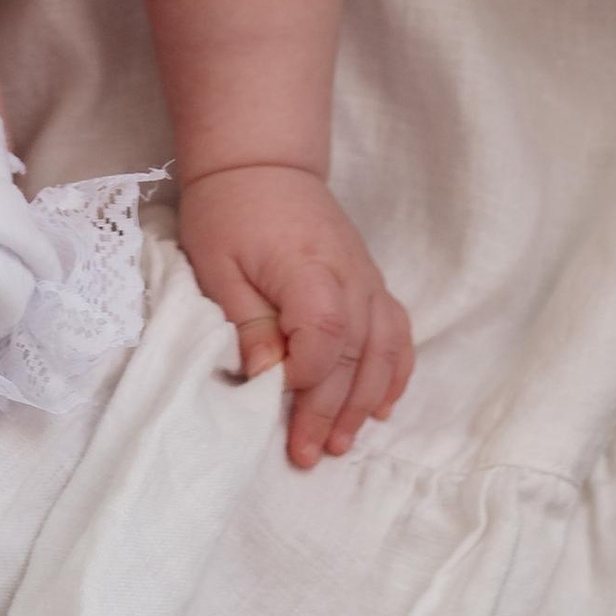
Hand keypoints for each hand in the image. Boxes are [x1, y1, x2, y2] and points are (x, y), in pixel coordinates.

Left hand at [177, 163, 412, 467]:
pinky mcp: (371, 280)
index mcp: (309, 268)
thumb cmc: (230, 212)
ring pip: (383, 348)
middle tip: (307, 455)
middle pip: (356, 352)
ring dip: (364, 400)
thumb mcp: (218, 266)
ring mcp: (367, 278)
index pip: (326, 334)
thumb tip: (266, 379)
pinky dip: (394, 371)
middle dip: (332, 410)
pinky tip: (380, 406)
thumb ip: (247, 323)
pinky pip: (397, 330)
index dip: (306, 377)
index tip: (275, 397)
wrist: (262, 161)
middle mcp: (350, 276)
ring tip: (342, 443)